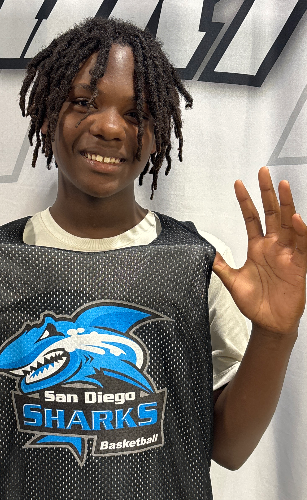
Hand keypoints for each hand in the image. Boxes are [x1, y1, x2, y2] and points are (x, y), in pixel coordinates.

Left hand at [213, 167, 306, 334]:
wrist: (268, 322)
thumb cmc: (253, 302)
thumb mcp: (232, 282)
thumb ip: (221, 265)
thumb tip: (207, 252)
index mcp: (257, 247)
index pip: (251, 218)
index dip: (245, 201)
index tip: (237, 182)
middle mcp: (273, 246)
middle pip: (271, 213)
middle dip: (267, 192)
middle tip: (263, 171)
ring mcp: (287, 254)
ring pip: (288, 223)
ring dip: (287, 204)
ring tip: (283, 184)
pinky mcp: (298, 265)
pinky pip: (302, 245)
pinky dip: (301, 232)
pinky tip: (297, 218)